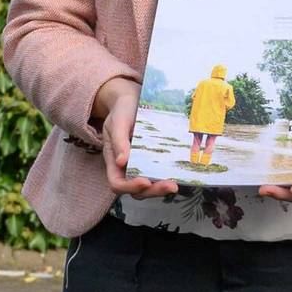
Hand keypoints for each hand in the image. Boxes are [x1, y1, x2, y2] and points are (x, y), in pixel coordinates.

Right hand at [91, 76, 175, 199]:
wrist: (131, 99)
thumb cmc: (121, 109)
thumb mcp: (117, 121)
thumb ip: (119, 140)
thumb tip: (121, 162)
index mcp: (113, 160)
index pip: (117, 183)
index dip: (130, 186)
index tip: (145, 181)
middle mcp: (126, 167)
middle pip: (135, 190)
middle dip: (152, 191)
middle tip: (170, 186)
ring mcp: (140, 165)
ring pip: (148, 187)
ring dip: (160, 189)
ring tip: (175, 184)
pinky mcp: (153, 160)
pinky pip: (157, 174)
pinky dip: (166, 177)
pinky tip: (178, 174)